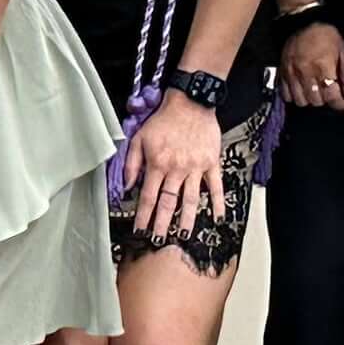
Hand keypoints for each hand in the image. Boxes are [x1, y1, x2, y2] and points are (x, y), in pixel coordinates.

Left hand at [122, 92, 224, 240]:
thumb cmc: (163, 120)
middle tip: (159, 241)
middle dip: (162, 224)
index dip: (143, 215)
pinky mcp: (212, 163)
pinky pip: (216, 187)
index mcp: (157, 164)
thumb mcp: (138, 138)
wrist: (190, 103)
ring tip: (183, 235)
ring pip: (191, 199)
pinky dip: (217, 202)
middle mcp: (177, 169)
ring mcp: (196, 168)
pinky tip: (217, 217)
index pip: (148, 196)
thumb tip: (126, 186)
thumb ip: (131, 163)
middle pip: (169, 202)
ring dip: (187, 219)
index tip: (140, 229)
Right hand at [278, 21, 343, 111]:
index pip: (332, 96)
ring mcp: (292, 74)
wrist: (303, 23)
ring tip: (316, 92)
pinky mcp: (282, 73)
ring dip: (310, 100)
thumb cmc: (327, 37)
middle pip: (316, 101)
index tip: (343, 104)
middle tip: (330, 94)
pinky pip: (286, 95)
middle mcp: (306, 73)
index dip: (339, 104)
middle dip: (326, 100)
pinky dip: (295, 97)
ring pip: (301, 101)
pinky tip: (302, 90)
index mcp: (323, 66)